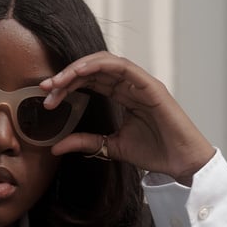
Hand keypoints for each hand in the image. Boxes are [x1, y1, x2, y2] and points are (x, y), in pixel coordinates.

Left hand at [41, 52, 215, 184]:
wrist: (181, 163)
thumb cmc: (155, 153)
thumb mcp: (111, 147)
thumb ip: (86, 142)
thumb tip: (55, 146)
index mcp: (123, 95)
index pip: (90, 81)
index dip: (67, 85)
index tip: (46, 98)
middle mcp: (131, 85)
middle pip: (93, 70)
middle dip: (67, 76)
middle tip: (45, 88)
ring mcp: (141, 83)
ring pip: (105, 63)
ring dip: (78, 69)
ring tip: (57, 81)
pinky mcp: (151, 85)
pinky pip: (123, 67)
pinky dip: (100, 66)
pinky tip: (79, 72)